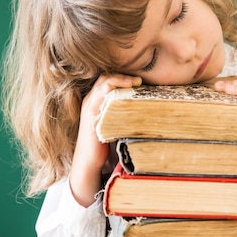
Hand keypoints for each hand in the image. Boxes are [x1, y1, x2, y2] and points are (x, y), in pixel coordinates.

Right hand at [69, 74, 141, 206]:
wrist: (89, 160)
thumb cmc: (104, 143)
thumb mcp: (116, 124)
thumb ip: (125, 115)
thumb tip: (147, 112)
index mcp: (97, 100)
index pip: (109, 80)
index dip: (123, 77)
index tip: (140, 81)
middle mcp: (92, 99)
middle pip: (105, 78)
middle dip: (123, 76)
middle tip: (140, 80)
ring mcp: (90, 105)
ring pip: (103, 82)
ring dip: (119, 79)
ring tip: (134, 82)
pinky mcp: (90, 112)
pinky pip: (99, 94)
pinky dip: (111, 87)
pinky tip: (124, 89)